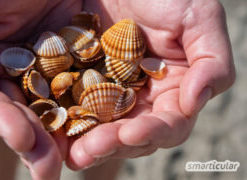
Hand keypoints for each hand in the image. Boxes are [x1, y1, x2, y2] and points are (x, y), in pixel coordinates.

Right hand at [0, 0, 82, 178]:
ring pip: (57, 116)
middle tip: (47, 171)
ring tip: (79, 160)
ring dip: (65, 142)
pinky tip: (106, 134)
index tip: (21, 138)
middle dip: (35, 146)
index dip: (2, 121)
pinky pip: (89, 97)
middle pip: (24, 119)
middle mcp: (18, 81)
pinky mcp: (84, 73)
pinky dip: (95, 116)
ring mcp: (52, 79)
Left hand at [66, 0, 234, 168]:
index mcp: (168, 90)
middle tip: (91, 150)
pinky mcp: (75, 86)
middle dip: (113, 145)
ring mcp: (105, 95)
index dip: (153, 132)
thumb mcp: (197, 16)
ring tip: (73, 153)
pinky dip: (63, 126)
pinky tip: (54, 135)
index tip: (132, 133)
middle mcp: (137, 99)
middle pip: (129, 136)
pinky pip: (69, 111)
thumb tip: (197, 101)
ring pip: (98, 130)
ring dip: (86, 145)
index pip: (167, 124)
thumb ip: (212, 60)